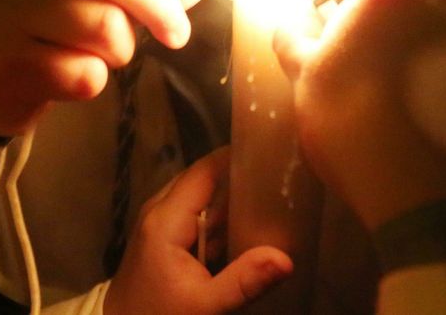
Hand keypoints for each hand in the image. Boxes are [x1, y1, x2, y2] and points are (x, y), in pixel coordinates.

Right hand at [0, 0, 207, 137]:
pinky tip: (74, 77)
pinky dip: (94, 81)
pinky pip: (81, 73)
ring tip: (106, 55)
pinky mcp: (10, 62)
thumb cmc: (44, 26)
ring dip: (122, 49)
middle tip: (178, 34)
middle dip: (159, 4)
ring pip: (102, 25)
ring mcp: (13, 11)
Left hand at [106, 148, 291, 314]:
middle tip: (279, 174)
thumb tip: (286, 259)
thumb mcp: (203, 307)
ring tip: (273, 193)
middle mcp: (160, 212)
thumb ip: (243, 282)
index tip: (269, 148)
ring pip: (201, 200)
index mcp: (166, 219)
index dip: (234, 156)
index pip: (204, 171)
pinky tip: (250, 226)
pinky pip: (196, 218)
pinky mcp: (163, 240)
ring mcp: (159, 225)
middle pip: (204, 181)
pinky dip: (220, 219)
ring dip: (231, 199)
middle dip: (238, 176)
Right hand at [276, 0, 445, 230]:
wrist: (422, 186)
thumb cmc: (347, 116)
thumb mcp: (306, 80)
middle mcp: (437, 17)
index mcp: (387, 1)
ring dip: (421, 80)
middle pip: (415, 20)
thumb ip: (297, 45)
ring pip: (440, 58)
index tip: (360, 30)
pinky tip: (426, 148)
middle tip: (365, 90)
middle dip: (394, 46)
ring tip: (395, 127)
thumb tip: (286, 21)